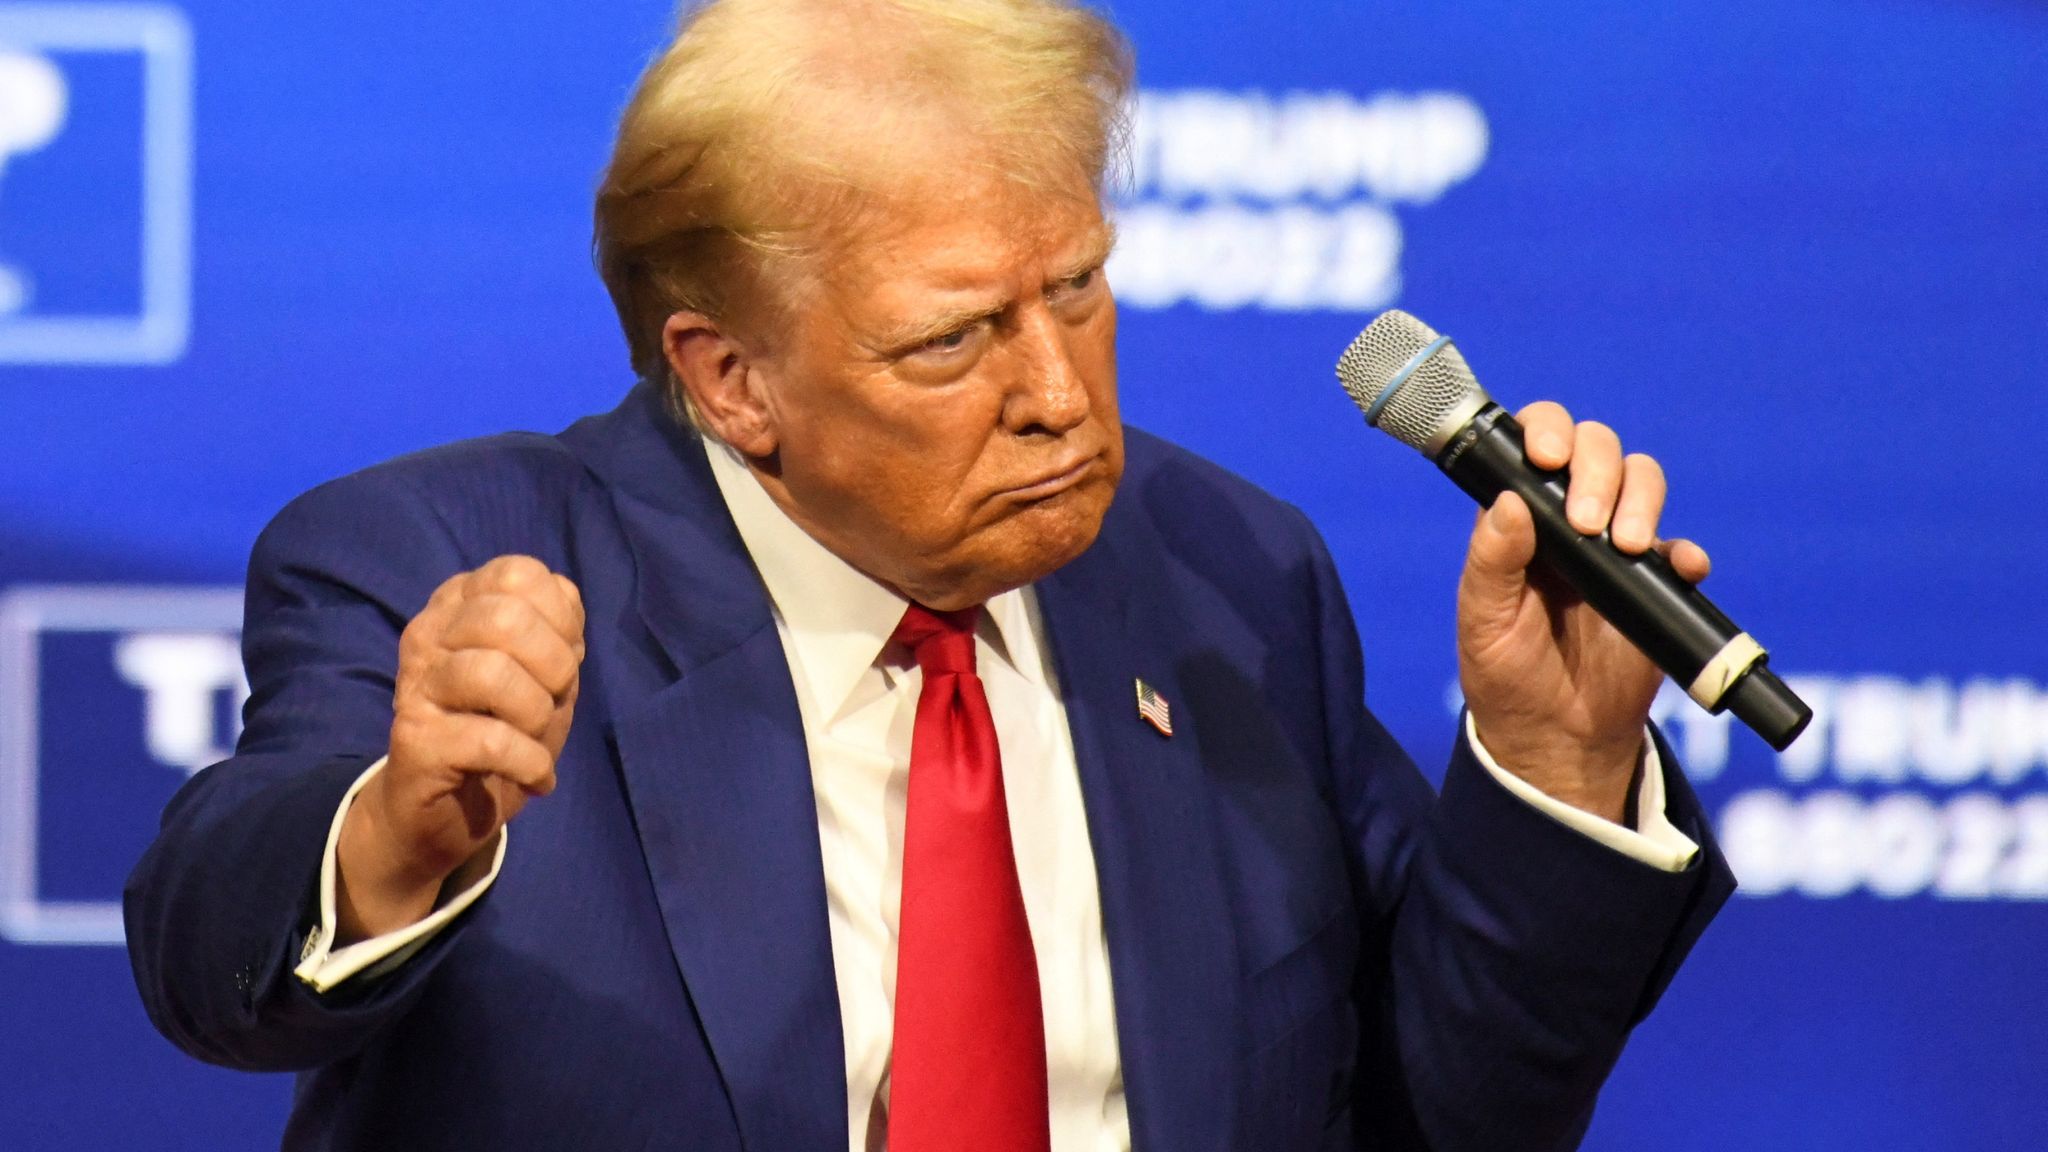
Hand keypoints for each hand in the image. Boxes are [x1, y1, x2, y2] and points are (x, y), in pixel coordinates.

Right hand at [335, 555, 584, 942]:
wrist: (447, 812)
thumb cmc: (503, 729)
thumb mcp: (545, 674)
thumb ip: (558, 628)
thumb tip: (565, 598)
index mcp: (459, 602)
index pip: (519, 574)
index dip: (560, 618)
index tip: (561, 661)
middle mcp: (428, 632)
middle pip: (506, 618)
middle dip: (554, 665)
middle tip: (551, 702)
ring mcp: (416, 683)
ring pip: (493, 674)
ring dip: (536, 715)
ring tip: (534, 740)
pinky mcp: (414, 739)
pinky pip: (491, 739)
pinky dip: (530, 763)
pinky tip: (534, 776)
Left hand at [1456, 403, 1710, 823]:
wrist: (1558, 737)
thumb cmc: (1506, 675)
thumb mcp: (1483, 623)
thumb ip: (1492, 563)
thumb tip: (1509, 501)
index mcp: (1518, 519)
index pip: (1534, 446)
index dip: (1546, 431)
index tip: (1546, 457)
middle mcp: (1567, 519)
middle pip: (1596, 449)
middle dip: (1598, 469)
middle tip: (1587, 522)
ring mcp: (1614, 547)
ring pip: (1642, 482)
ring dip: (1640, 499)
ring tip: (1624, 547)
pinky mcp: (1654, 584)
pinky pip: (1679, 551)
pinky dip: (1684, 551)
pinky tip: (1680, 567)